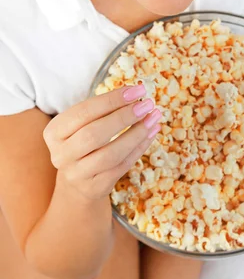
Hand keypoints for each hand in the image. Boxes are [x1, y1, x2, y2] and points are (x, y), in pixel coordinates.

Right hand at [43, 84, 161, 200]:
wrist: (77, 183)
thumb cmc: (84, 143)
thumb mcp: (83, 124)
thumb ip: (103, 109)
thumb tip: (136, 93)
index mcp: (54, 132)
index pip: (83, 112)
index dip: (111, 100)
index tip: (136, 90)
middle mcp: (61, 155)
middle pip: (94, 134)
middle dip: (124, 117)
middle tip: (147, 104)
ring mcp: (77, 174)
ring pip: (111, 154)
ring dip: (136, 134)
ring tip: (153, 118)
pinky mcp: (94, 188)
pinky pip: (121, 167)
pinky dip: (139, 148)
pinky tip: (150, 134)